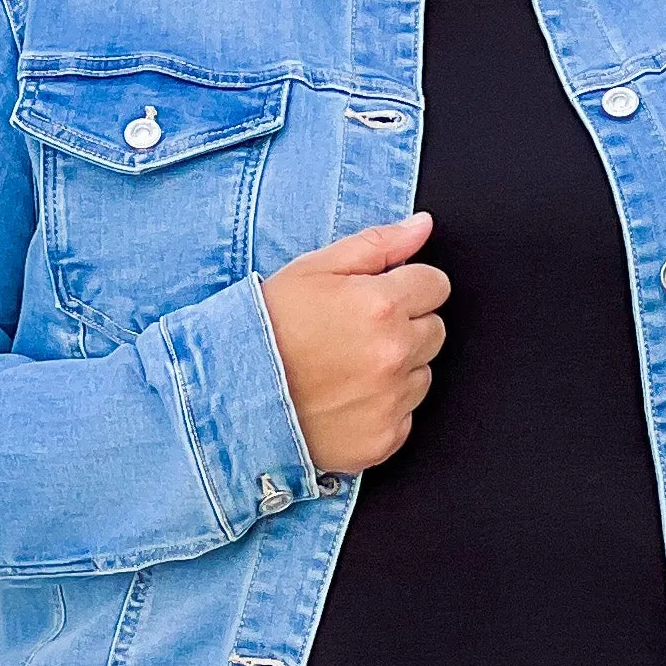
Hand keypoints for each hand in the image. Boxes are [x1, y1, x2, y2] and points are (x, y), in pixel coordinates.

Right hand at [261, 212, 449, 476]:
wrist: (229, 397)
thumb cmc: (266, 328)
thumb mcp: (312, 270)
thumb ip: (377, 244)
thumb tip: (423, 226)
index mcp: (381, 305)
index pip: (436, 285)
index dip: (409, 286)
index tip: (381, 296)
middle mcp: (395, 354)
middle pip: (435, 330)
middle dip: (406, 326)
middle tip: (356, 333)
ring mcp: (391, 401)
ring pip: (423, 374)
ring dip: (398, 368)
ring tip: (347, 368)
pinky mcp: (384, 439)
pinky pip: (405, 416)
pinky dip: (384, 408)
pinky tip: (346, 399)